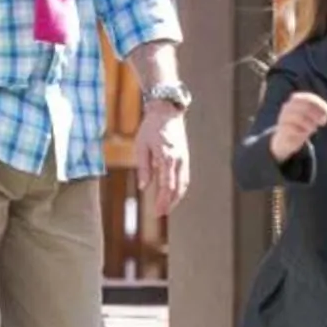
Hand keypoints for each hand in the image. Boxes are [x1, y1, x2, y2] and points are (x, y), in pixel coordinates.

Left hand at [134, 102, 189, 216]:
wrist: (166, 112)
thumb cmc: (151, 127)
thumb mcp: (141, 146)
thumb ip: (143, 167)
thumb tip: (143, 187)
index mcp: (166, 157)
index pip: (166, 186)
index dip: (162, 201)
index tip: (156, 212)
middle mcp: (178, 160)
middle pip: (177, 188)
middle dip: (169, 203)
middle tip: (160, 214)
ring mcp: (183, 158)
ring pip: (183, 184)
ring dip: (176, 198)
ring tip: (167, 208)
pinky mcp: (184, 157)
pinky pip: (184, 177)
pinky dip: (180, 188)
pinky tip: (173, 195)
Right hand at [267, 88, 326, 161]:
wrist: (284, 140)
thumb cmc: (302, 125)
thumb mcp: (312, 117)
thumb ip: (319, 112)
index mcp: (295, 100)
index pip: (308, 98)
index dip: (320, 105)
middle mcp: (287, 107)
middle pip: (304, 107)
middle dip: (316, 115)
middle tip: (323, 122)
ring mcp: (283, 118)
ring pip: (298, 118)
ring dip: (310, 125)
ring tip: (313, 129)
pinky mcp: (281, 130)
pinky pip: (293, 130)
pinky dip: (302, 133)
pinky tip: (304, 136)